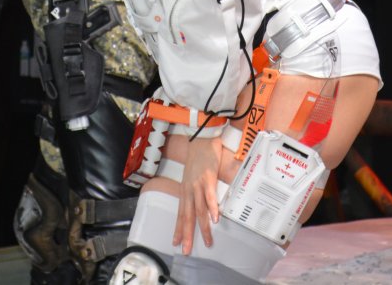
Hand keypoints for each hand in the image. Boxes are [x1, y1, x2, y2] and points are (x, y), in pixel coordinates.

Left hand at [174, 135, 221, 253]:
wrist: (200, 139)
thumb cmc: (199, 159)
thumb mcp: (194, 178)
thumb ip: (197, 192)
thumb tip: (203, 206)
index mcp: (185, 191)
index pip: (181, 214)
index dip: (178, 229)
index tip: (176, 244)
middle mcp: (189, 190)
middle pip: (187, 216)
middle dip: (187, 235)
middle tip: (186, 251)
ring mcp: (198, 185)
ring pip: (199, 210)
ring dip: (203, 227)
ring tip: (208, 242)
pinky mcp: (208, 178)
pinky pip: (210, 196)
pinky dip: (212, 208)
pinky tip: (215, 219)